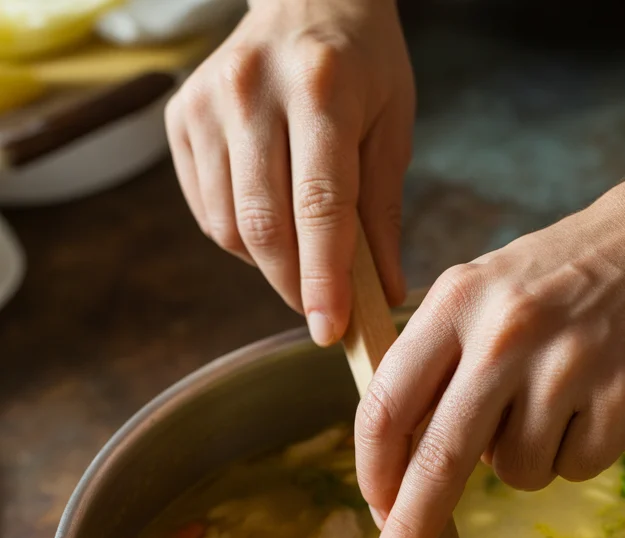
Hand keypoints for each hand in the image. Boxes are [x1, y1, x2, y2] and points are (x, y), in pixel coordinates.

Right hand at [165, 0, 413, 343]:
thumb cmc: (361, 67)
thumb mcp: (392, 128)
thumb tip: (382, 295)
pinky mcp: (180, 118)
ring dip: (268, 265)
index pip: (320, 207)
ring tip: (302, 257)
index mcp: (320, 89)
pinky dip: (240, 239)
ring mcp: (207, 102)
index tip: (331, 331)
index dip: (324, 280)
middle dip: (294, 286)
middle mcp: (252, 90)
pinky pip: (207, 211)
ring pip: (228, 227)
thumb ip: (385, 213)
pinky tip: (271, 224)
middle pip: (264, 225)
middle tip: (322, 311)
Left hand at [355, 173, 624, 537]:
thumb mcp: (489, 287)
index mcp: (457, 301)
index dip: (372, 470)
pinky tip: (597, 402)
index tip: (374, 509)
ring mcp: (566, 368)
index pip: (387, 404)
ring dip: (526, 459)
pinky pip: (573, 469)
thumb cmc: (576, 270)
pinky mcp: (621, 400)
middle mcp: (505, 334)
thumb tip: (402, 458)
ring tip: (559, 400)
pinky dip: (578, 452)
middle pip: (438, 458)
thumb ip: (441, 360)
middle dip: (413, 524)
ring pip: (514, 471)